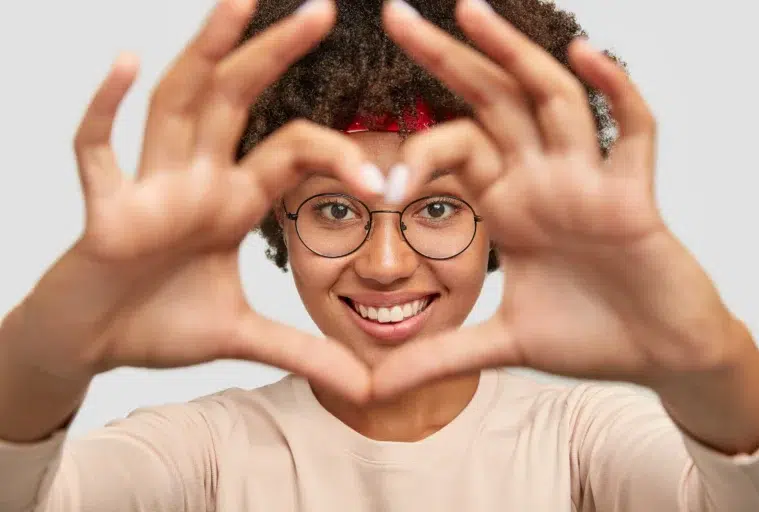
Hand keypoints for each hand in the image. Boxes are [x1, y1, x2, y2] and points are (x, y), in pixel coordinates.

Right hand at [6, 0, 377, 403]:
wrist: (92, 347)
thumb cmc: (158, 325)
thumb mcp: (242, 337)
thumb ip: (302, 351)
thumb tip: (366, 388)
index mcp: (232, 201)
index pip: (292, 154)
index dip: (339, 160)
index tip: (384, 182)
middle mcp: (196, 180)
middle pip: (238, 102)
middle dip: (276, 54)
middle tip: (324, 9)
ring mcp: (149, 188)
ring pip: (178, 106)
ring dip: (206, 53)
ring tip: (239, 1)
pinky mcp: (104, 210)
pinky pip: (98, 152)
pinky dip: (107, 109)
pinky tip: (128, 63)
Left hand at [373, 0, 741, 396]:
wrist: (658, 357)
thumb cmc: (589, 337)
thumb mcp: (501, 344)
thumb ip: (438, 358)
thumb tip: (373, 390)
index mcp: (509, 204)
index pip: (455, 148)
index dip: (415, 154)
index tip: (378, 185)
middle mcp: (543, 179)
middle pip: (491, 101)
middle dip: (447, 58)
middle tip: (395, 13)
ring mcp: (589, 181)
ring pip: (551, 100)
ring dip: (514, 54)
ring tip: (469, 10)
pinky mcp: (635, 197)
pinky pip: (632, 131)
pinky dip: (614, 92)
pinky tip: (585, 55)